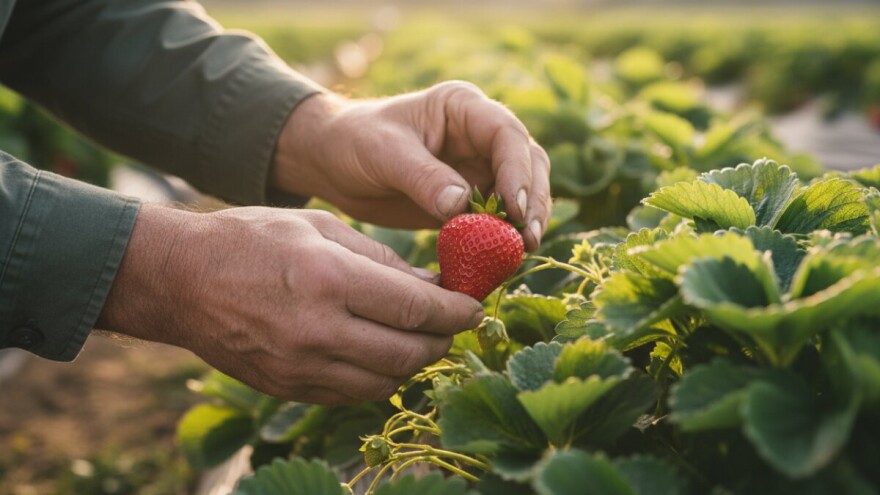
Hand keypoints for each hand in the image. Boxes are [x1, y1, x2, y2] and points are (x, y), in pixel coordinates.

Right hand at [97, 204, 483, 404]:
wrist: (180, 281)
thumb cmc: (250, 239)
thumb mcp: (319, 227)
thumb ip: (380, 259)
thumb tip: (432, 284)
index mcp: (327, 279)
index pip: (413, 307)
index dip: (455, 311)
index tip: (475, 307)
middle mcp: (316, 330)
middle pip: (407, 353)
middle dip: (442, 340)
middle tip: (453, 324)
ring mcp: (300, 366)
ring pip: (386, 382)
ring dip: (414, 363)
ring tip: (420, 338)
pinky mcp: (288, 388)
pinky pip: (353, 395)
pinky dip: (379, 377)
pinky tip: (382, 354)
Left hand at [273, 81, 551, 251]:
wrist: (332, 162)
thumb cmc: (354, 142)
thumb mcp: (383, 153)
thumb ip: (423, 177)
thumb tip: (463, 206)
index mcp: (463, 107)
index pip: (507, 134)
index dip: (517, 171)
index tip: (514, 209)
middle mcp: (480, 134)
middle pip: (528, 163)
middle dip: (533, 201)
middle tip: (528, 240)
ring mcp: (479, 167)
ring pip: (523, 192)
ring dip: (525, 222)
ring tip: (521, 253)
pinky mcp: (471, 199)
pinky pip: (497, 219)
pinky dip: (502, 238)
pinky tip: (499, 261)